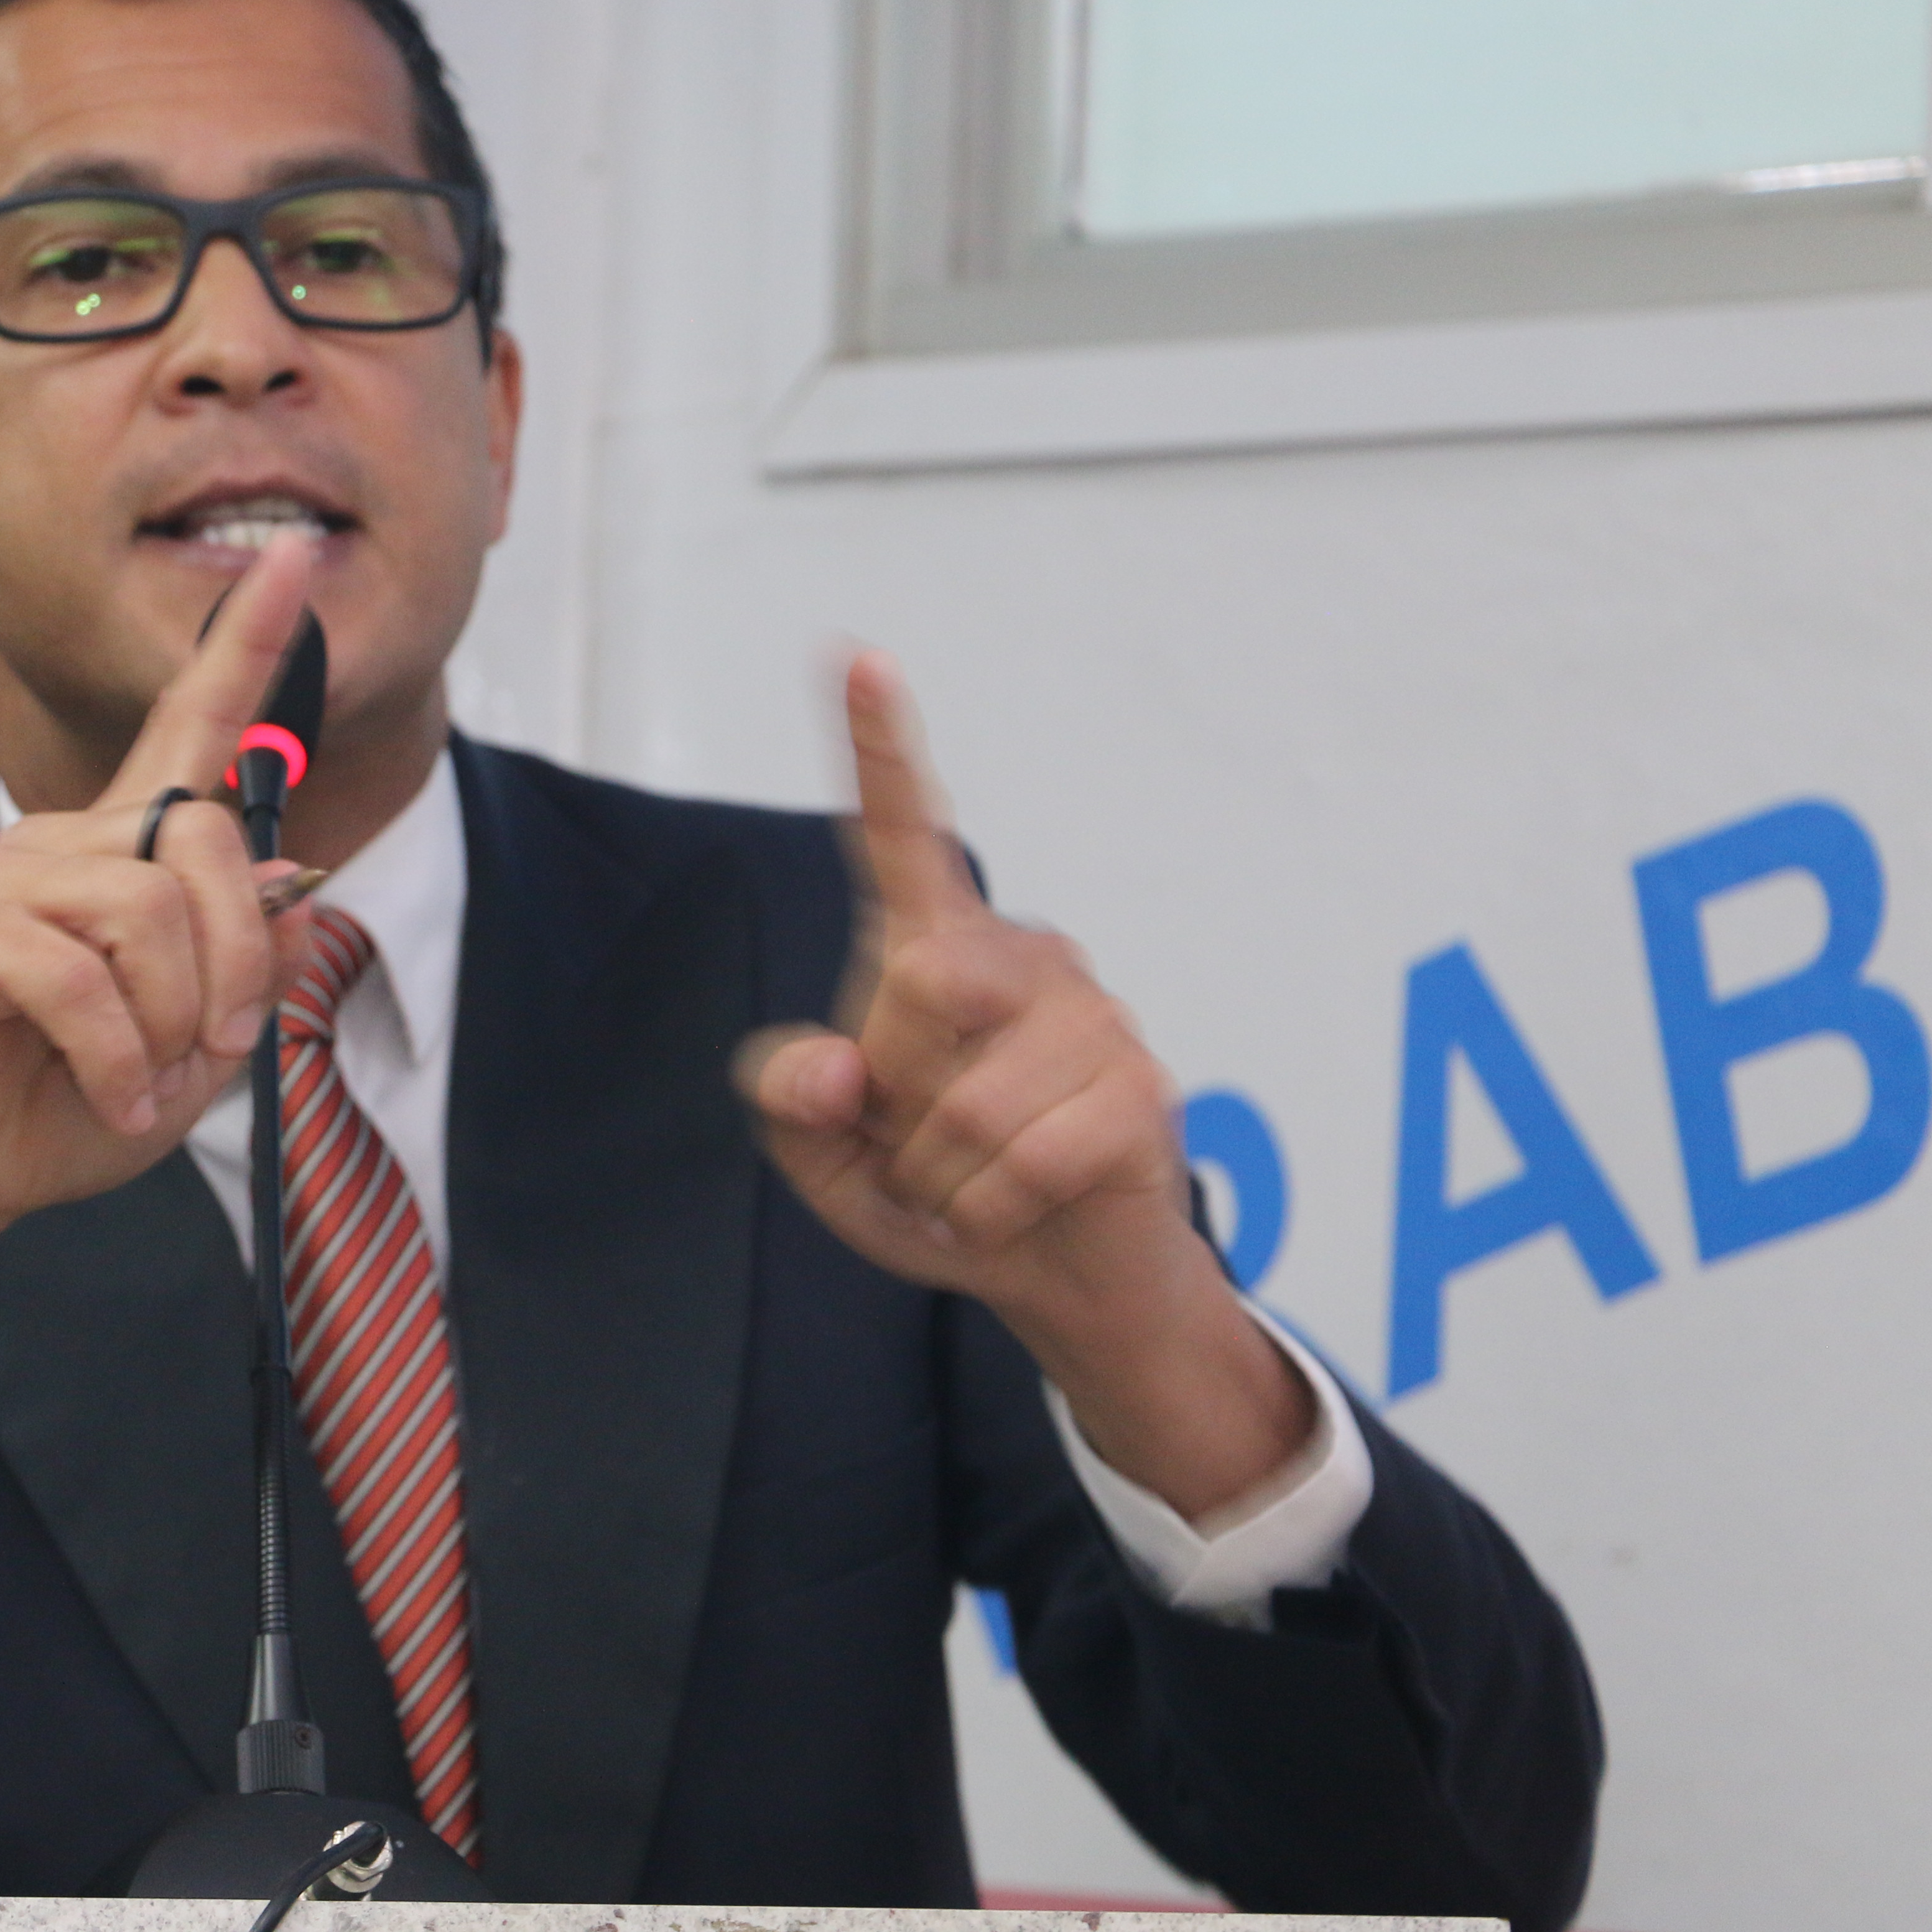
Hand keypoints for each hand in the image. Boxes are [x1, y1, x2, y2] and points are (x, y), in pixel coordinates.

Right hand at [0, 537, 321, 1278]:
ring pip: (148, 907)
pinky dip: (117, 1056)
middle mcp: (59, 843)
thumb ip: (247, 969)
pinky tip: (109, 1097)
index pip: (191, 730)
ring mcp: (3, 878)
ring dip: (172, 1016)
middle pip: (201, 835)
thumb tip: (300, 886)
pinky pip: (81, 976)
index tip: (293, 559)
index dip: (248, 648)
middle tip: (214, 1047)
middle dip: (235, 958)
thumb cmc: (56, 1110)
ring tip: (147, 1081)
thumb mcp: (191, 1050)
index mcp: (118, 854)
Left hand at [737, 652, 1311, 1519]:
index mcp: (933, 947)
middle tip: (927, 1138)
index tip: (859, 654)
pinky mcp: (1140, 1090)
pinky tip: (1021, 1202)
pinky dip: (995, 1209)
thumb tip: (824, 1068)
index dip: (879, 746)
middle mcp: (1020, 956)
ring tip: (977, 1178)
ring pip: (968, 1101)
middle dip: (897, 1096)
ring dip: (946, 1173)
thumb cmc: (935, 1189)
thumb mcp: (826, 1157)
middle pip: (913, 990)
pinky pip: (1028, 1158)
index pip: (902, 832)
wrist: (1047, 1277)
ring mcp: (1091, 1015)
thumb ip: (791, 1103)